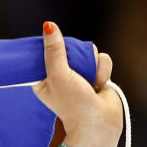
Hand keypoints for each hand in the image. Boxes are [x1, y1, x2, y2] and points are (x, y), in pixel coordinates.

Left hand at [32, 22, 122, 146]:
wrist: (98, 121)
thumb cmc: (72, 103)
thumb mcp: (58, 74)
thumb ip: (54, 50)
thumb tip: (48, 26)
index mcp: (44, 78)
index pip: (45, 52)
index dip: (52, 47)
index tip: (54, 45)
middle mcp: (61, 75)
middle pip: (70, 47)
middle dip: (77, 56)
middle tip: (75, 71)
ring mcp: (79, 75)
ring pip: (88, 52)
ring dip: (91, 64)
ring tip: (88, 82)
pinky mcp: (95, 75)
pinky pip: (102, 59)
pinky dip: (102, 70)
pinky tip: (98, 85)